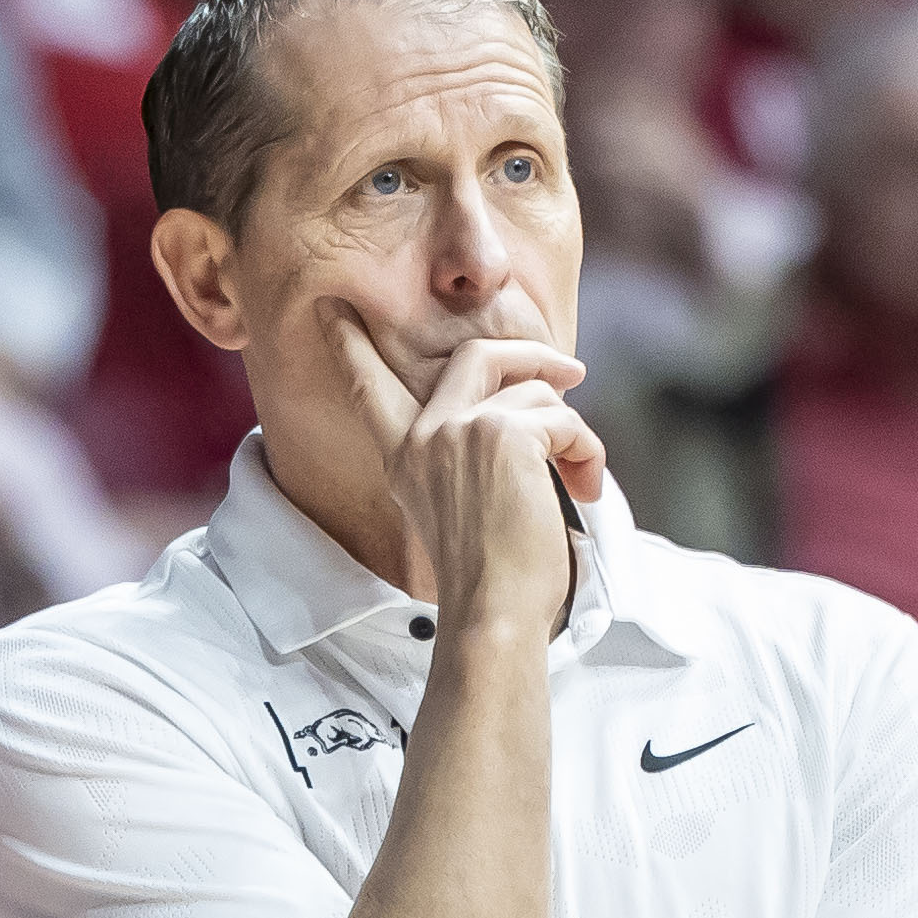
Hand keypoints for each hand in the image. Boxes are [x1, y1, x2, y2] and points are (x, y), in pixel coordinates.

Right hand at [334, 301, 600, 643]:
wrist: (493, 610)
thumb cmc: (488, 573)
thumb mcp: (454, 504)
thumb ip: (463, 455)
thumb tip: (523, 405)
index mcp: (404, 454)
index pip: (368, 386)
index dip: (348, 344)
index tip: (330, 308)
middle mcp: (425, 434)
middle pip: (478, 355)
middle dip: (531, 353)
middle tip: (571, 370)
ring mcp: (462, 429)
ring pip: (538, 393)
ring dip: (572, 433)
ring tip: (580, 477)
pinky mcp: (506, 434)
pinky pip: (565, 420)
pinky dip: (587, 451)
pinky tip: (585, 488)